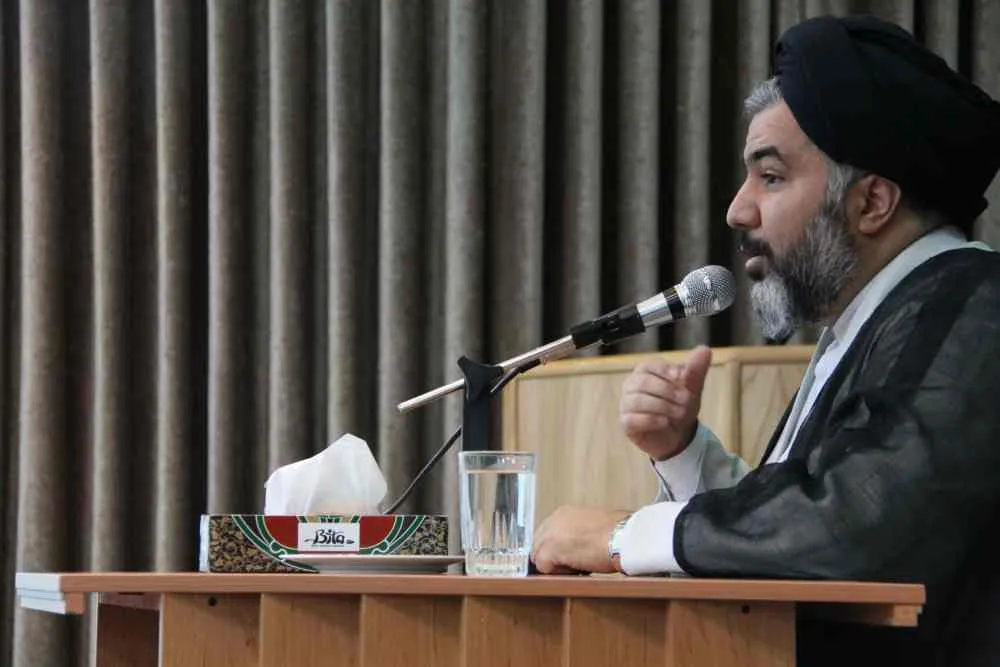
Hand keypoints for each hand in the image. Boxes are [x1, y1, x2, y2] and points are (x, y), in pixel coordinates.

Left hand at [531, 506, 629, 574]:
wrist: (625, 536)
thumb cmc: (620, 532)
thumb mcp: (595, 525)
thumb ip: (580, 532)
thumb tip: (578, 545)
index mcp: (565, 513)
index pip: (547, 534)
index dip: (556, 549)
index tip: (567, 558)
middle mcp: (554, 520)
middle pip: (539, 544)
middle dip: (552, 557)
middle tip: (571, 566)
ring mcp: (550, 534)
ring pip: (539, 556)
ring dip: (555, 565)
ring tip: (577, 568)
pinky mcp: (551, 550)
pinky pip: (543, 567)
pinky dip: (557, 573)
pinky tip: (576, 570)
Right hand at [619, 344, 711, 460]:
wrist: (678, 435)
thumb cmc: (680, 405)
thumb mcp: (691, 387)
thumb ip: (695, 369)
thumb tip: (705, 349)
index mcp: (644, 372)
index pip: (649, 366)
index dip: (667, 373)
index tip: (684, 380)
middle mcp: (631, 386)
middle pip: (642, 382)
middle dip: (667, 391)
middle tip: (686, 400)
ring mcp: (626, 404)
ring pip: (637, 400)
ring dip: (662, 406)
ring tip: (679, 413)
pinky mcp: (626, 423)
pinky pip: (632, 419)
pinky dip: (651, 420)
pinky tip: (665, 422)